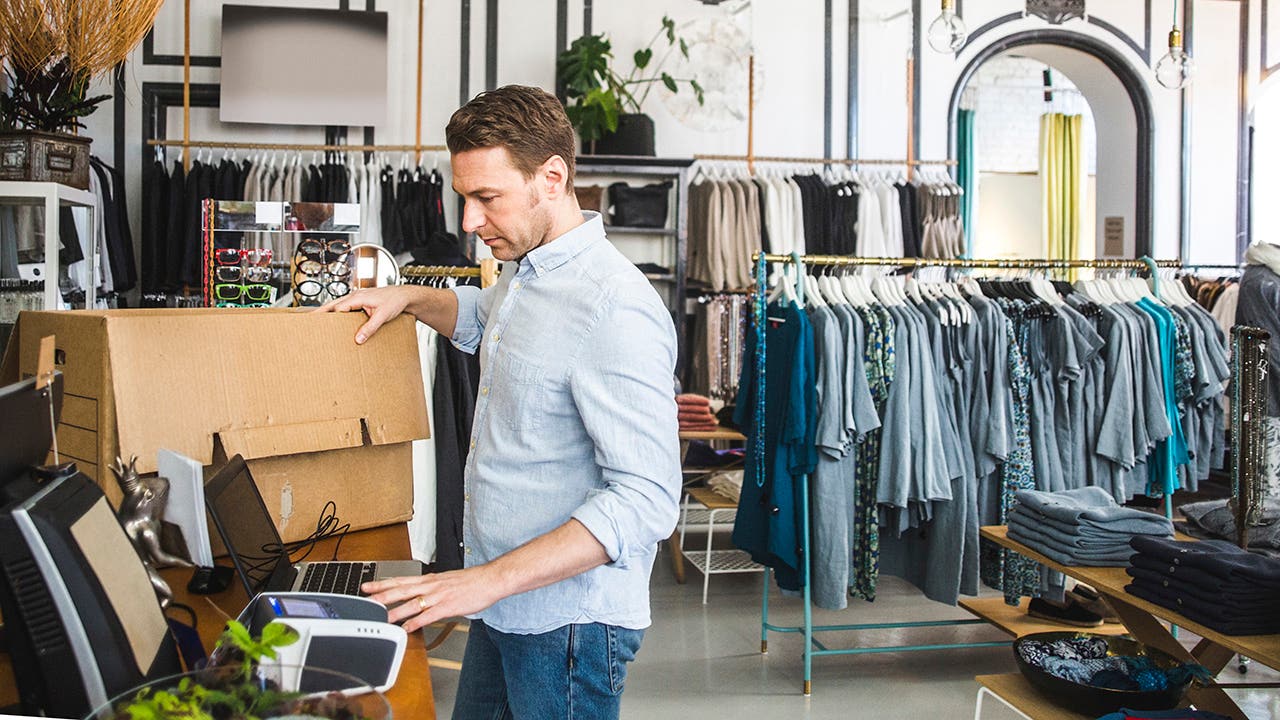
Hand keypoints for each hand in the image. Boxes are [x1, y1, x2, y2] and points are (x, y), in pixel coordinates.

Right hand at [317, 285, 414, 343]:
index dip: (330, 317)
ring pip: (339, 305)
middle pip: (333, 304)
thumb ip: (370, 328)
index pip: (339, 308)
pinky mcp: (361, 302)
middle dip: (322, 312)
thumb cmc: (395, 301)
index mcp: (358, 297)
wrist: (404, 296)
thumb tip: (358, 339)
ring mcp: (358, 298)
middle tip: (309, 321)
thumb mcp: (382, 316)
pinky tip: (338, 320)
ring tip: (319, 321)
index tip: (322, 326)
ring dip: (330, 312)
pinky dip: (339, 313)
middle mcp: (355, 296)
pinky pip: (346, 307)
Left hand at [363, 567, 504, 632]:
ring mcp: (438, 596)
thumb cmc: (472, 581)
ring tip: (380, 618)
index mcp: (429, 579)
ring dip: (394, 611)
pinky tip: (406, 628)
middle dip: (381, 596)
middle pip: (401, 590)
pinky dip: (415, 622)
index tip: (367, 586)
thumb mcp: (447, 581)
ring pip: (411, 603)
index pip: (400, 580)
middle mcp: (430, 586)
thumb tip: (422, 597)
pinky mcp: (448, 606)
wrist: (490, 579)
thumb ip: (432, 589)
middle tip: (365, 600)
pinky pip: (428, 616)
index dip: (382, 584)